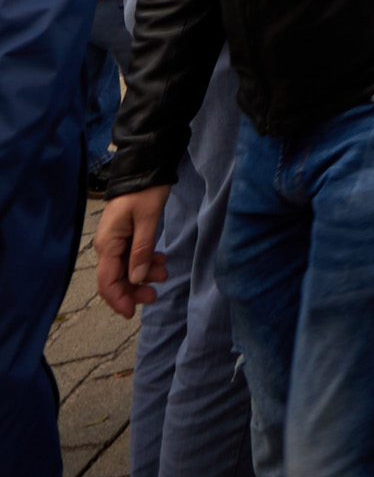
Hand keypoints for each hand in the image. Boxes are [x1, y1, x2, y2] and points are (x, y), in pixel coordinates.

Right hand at [95, 186, 170, 318]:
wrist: (146, 163)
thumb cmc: (145, 190)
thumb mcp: (147, 220)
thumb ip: (141, 251)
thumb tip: (137, 280)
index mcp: (108, 243)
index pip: (107, 281)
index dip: (118, 299)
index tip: (131, 313)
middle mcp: (108, 244)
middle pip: (115, 278)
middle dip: (133, 290)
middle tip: (154, 294)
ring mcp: (116, 239)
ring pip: (125, 268)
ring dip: (142, 275)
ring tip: (163, 272)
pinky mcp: (126, 233)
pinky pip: (132, 256)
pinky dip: (145, 261)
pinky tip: (160, 260)